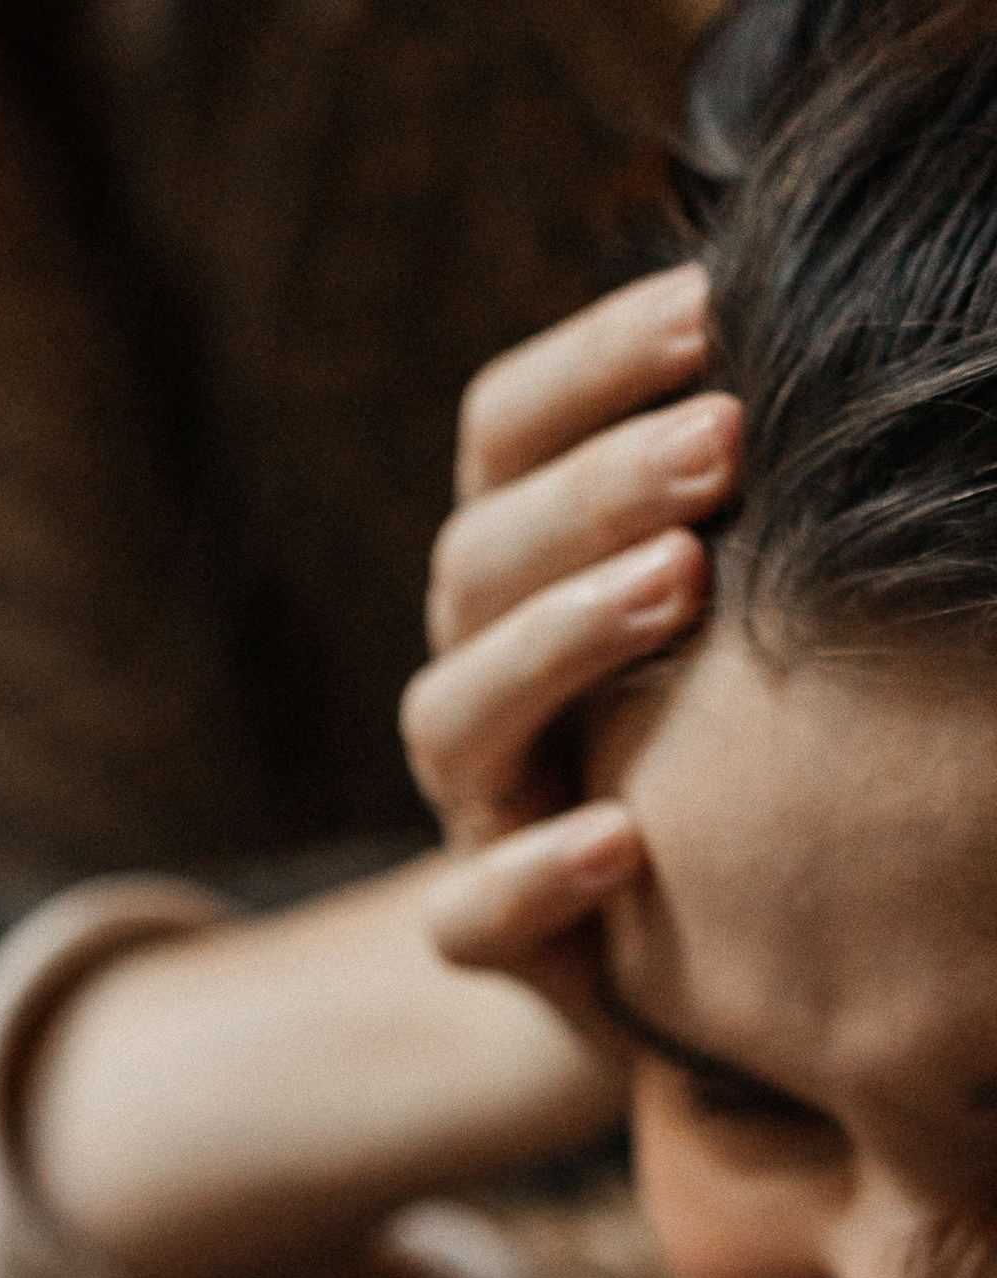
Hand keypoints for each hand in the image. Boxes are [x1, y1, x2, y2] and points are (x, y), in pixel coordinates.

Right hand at [400, 262, 740, 1036]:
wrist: (684, 939)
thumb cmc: (731, 725)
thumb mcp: (740, 590)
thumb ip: (750, 483)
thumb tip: (857, 318)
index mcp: (520, 566)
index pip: (500, 435)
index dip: (586, 364)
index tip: (708, 305)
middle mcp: (476, 671)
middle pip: (476, 560)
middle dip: (596, 490)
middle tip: (725, 438)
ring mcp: (478, 803)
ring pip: (451, 716)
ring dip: (555, 641)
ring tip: (678, 585)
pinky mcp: (496, 934)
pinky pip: (468, 916)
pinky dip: (532, 874)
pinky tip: (624, 837)